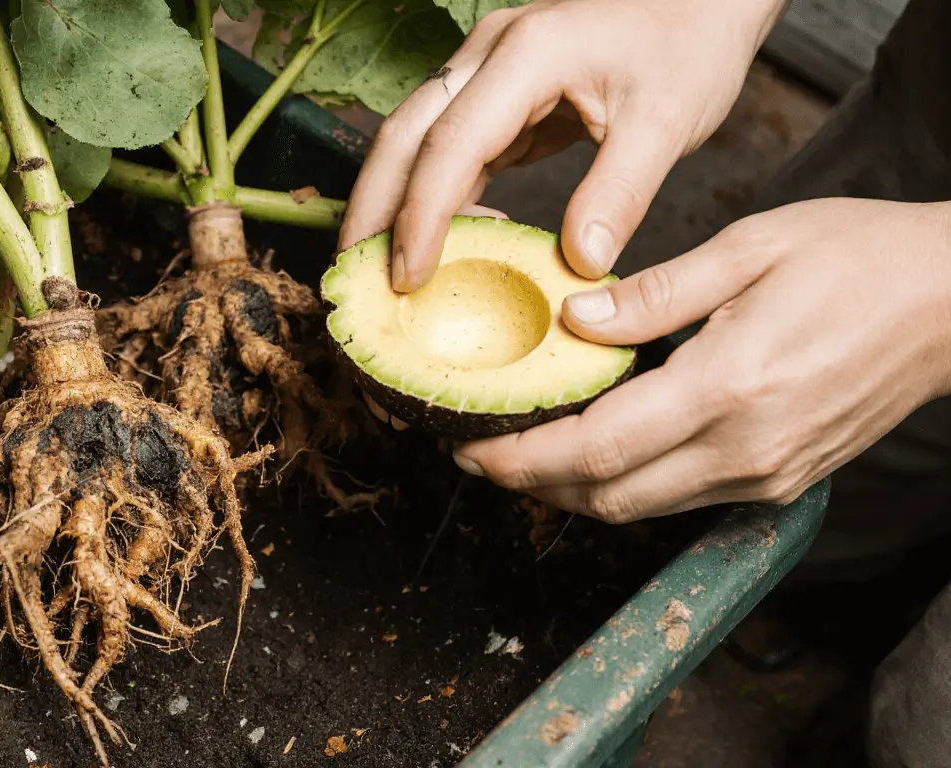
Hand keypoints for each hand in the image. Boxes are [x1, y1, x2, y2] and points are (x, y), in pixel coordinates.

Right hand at [337, 0, 785, 288]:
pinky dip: (433, 198)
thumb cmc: (690, 44)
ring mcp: (485, 69)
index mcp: (527, 53)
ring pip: (412, 140)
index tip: (409, 278)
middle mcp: (489, 53)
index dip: (421, 216)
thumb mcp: (669, 120)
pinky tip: (438, 245)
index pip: (451, 143)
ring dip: (391, 206)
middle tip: (355, 282)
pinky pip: (446, 149)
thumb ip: (619, 193)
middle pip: (402, 135)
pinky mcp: (495, 93)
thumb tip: (579, 265)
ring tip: (382, 274)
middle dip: (372, 211)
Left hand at [452, 198, 950, 522]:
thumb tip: (574, 320)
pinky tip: (596, 452)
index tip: (468, 448)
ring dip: (572, 490)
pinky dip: (625, 485)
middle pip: (605, 496)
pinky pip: (681, 499)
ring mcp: (766, 474)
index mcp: (728, 386)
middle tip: (478, 454)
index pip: (594, 448)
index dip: (519, 457)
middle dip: (530, 483)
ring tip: (522, 454)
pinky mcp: (781, 482)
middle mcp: (745, 448)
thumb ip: (654, 294)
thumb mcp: (751, 248)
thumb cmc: (860, 260)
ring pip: (640, 507)